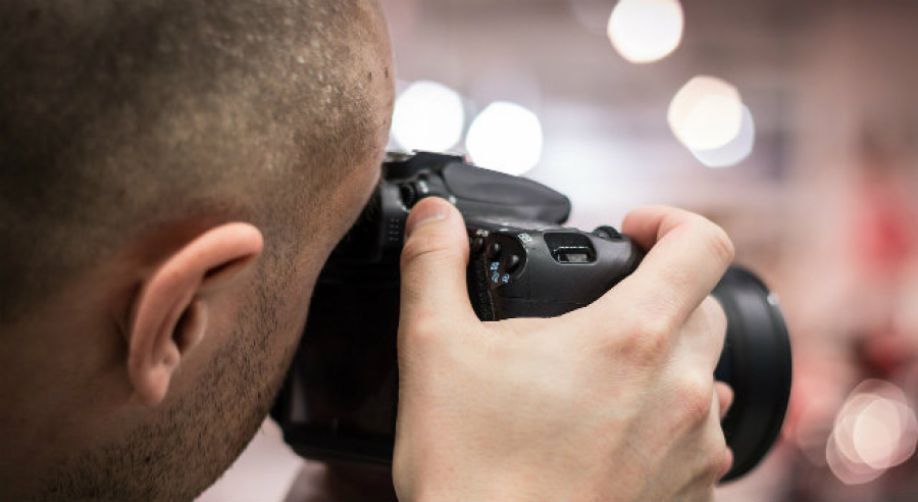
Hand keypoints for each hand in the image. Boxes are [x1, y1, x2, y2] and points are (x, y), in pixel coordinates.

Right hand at [392, 198, 734, 501]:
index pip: (703, 245)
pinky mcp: (691, 496)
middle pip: (701, 308)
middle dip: (657, 295)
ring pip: (701, 376)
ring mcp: (695, 450)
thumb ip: (434, 266)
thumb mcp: (435, 350)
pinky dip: (663, 424)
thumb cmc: (470, 470)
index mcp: (631, 338)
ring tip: (593, 384)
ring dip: (659, 365)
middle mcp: (681, 390)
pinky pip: (698, 439)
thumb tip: (434, 217)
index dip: (671, 221)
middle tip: (596, 315)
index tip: (633, 231)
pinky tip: (606, 439)